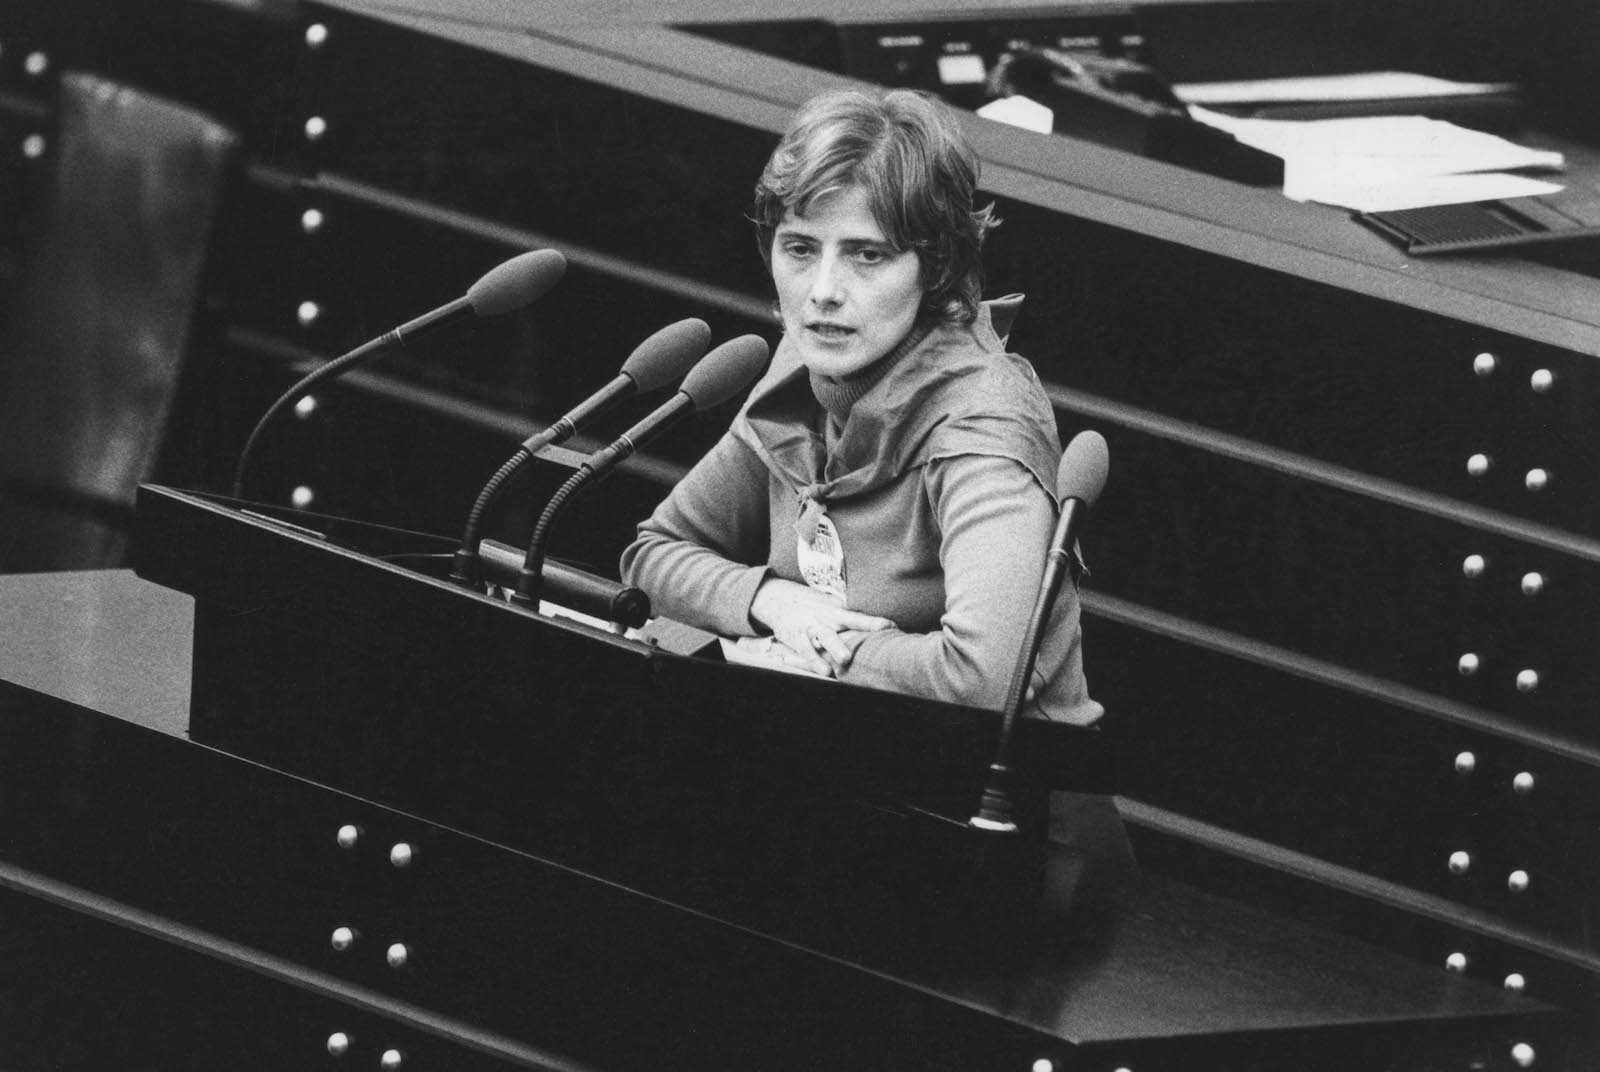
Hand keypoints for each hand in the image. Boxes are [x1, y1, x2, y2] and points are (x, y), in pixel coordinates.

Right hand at [749, 578, 894, 676]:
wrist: (779, 603)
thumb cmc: (813, 611)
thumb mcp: (830, 609)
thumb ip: (850, 619)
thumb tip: (880, 630)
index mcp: (836, 611)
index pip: (858, 616)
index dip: (874, 621)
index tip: (891, 626)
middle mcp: (825, 617)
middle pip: (845, 621)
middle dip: (862, 627)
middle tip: (875, 637)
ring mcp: (810, 627)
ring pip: (825, 637)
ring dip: (834, 649)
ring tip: (845, 661)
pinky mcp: (796, 638)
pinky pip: (806, 651)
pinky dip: (815, 661)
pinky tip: (826, 672)